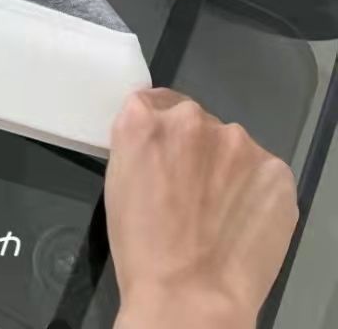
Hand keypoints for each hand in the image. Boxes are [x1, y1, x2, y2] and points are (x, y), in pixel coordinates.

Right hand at [108, 88, 297, 328]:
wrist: (191, 294)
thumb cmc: (141, 246)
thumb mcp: (119, 181)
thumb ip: (141, 147)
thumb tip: (162, 145)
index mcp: (142, 120)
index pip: (150, 101)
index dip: (158, 128)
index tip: (164, 152)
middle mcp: (190, 119)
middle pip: (192, 119)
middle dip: (192, 146)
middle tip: (190, 186)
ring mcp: (238, 142)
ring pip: (230, 144)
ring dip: (225, 164)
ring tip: (219, 208)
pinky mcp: (275, 169)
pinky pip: (261, 169)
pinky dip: (254, 187)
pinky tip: (243, 217)